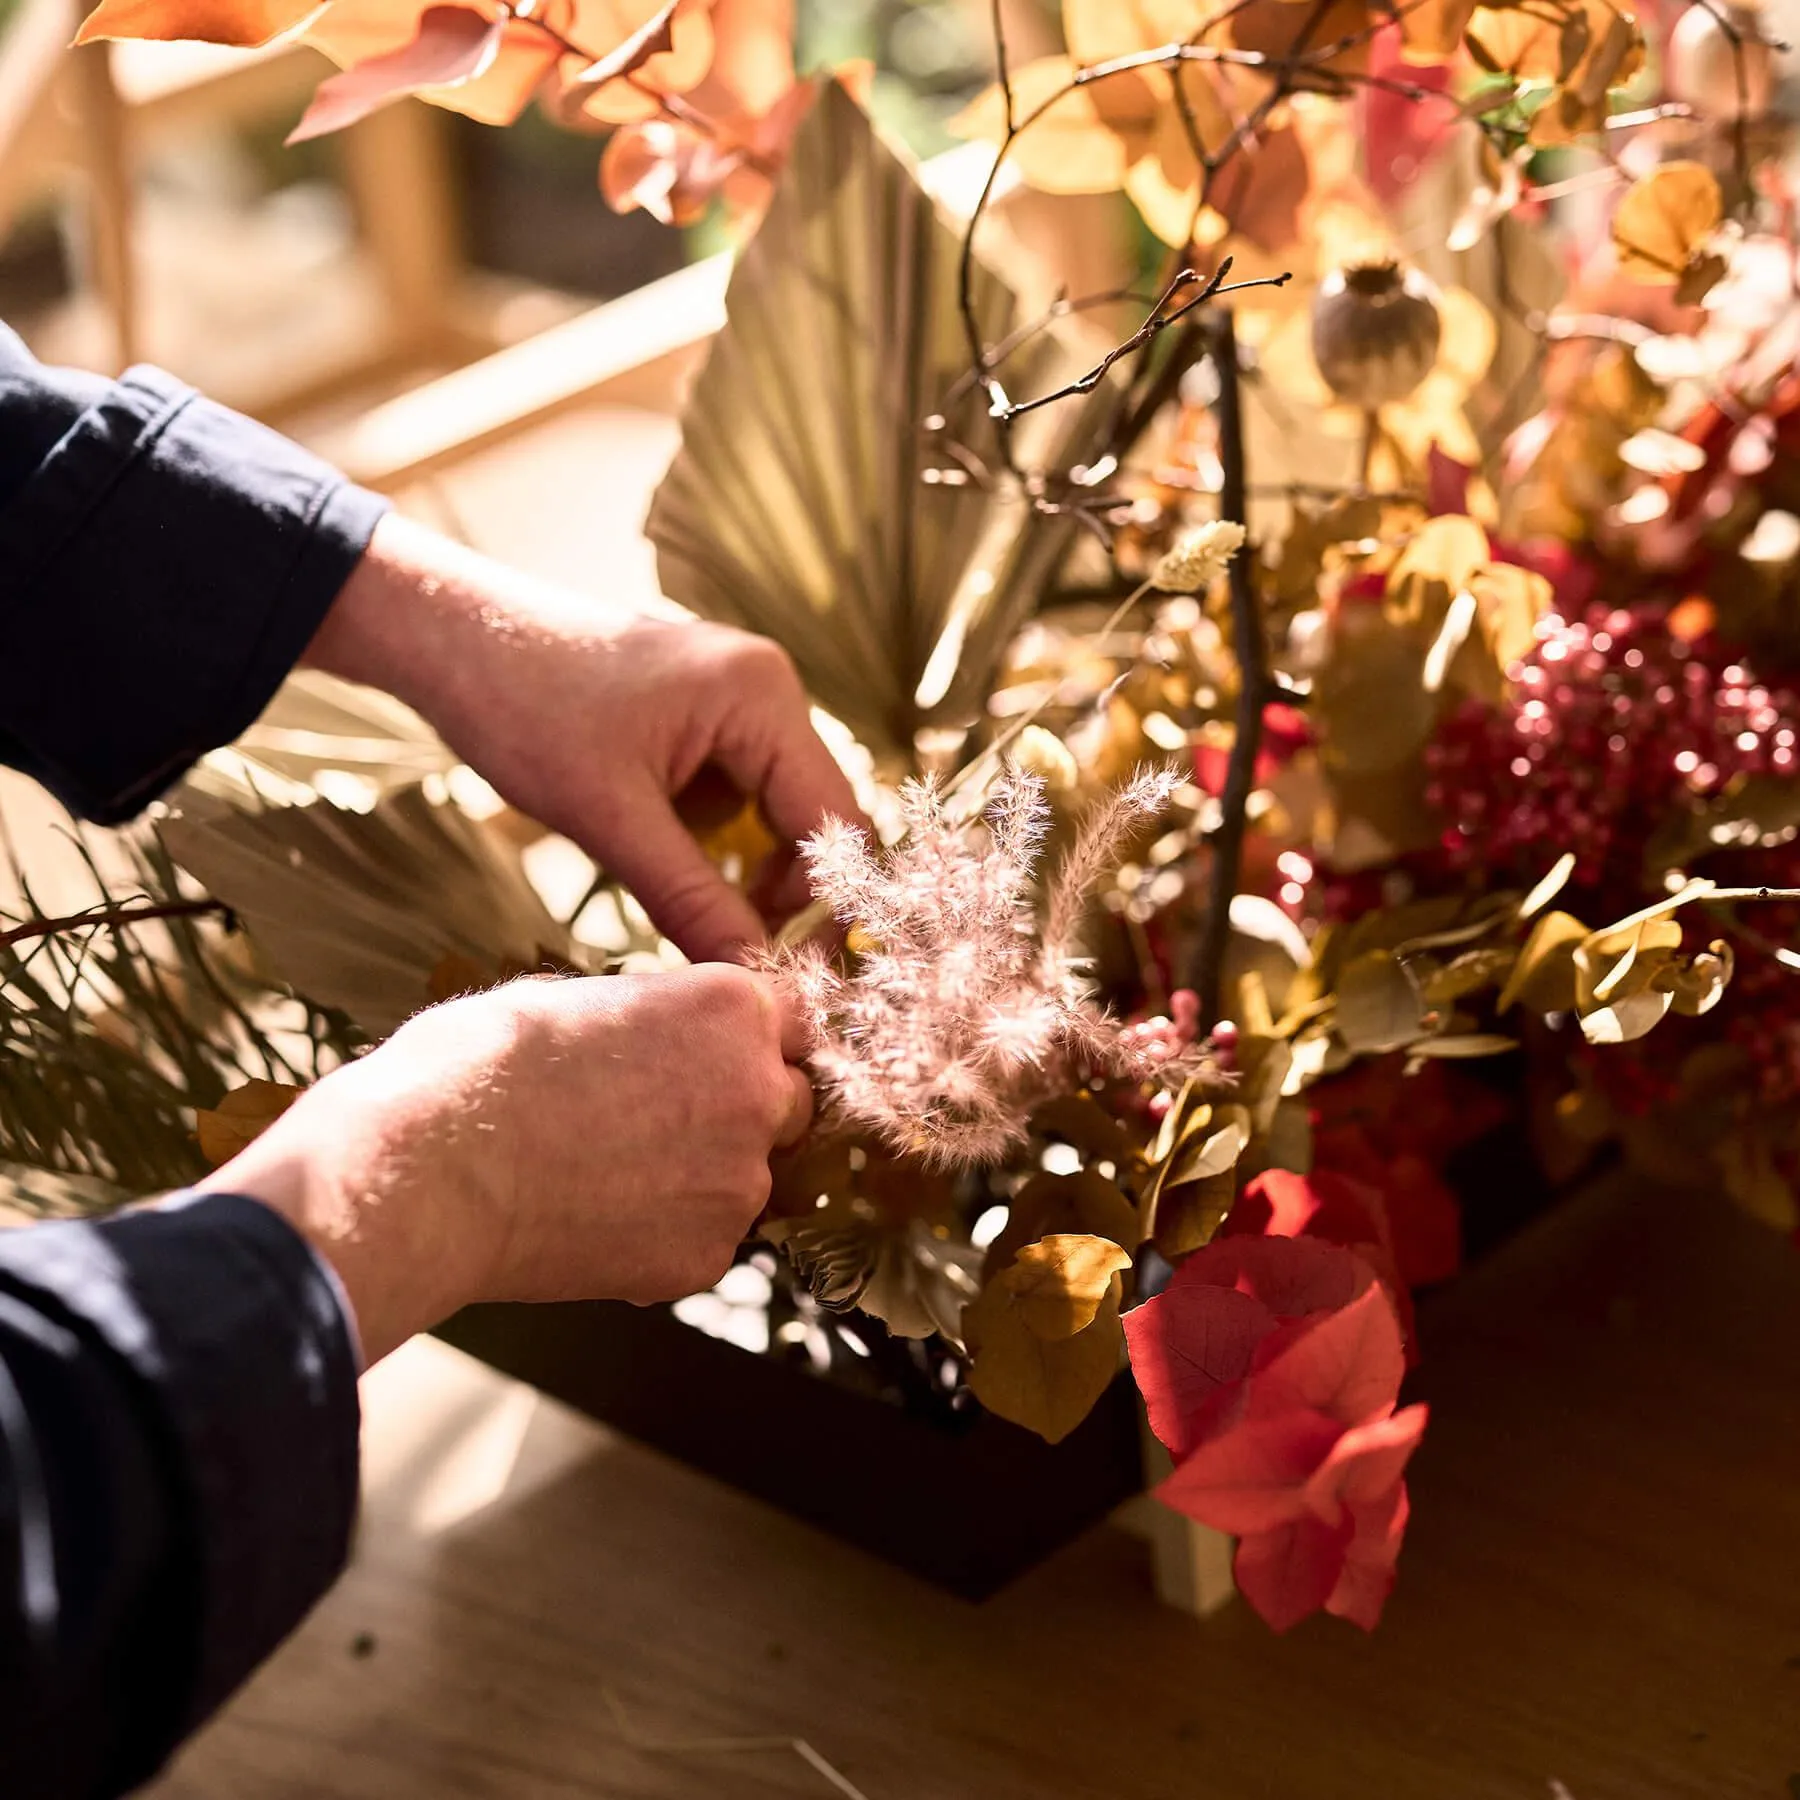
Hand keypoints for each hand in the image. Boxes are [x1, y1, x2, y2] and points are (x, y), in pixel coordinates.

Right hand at [195, 967, 810, 1363]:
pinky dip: (667, 1234)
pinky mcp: (705, 1257)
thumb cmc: (479, 1068)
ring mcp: (738, 1184)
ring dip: (703, 1175)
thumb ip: (649, 1017)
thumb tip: (656, 1035)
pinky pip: (707, 1240)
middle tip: (659, 1116)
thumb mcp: (572, 996)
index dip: (749, 1041)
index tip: (714, 1057)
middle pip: (786, 1103)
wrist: (427, 1174)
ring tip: (609, 1172)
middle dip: (740, 1109)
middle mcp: (758, 1094)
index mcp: (732, 1009)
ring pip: (747, 1178)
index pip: (791, 1022)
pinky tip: (596, 1219)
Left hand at [304, 512, 862, 962]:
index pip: (834, 820)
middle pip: (814, 817)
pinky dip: (720, 844)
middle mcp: (768, 687)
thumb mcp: (609, 818)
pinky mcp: (705, 714)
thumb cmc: (522, 708)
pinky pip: (740, 793)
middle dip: (787, 893)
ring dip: (751, 873)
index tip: (796, 974)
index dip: (826, 904)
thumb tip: (753, 976)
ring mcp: (739, 697)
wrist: (451, 637)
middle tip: (745, 961)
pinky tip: (678, 874)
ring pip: (777, 811)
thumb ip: (691, 898)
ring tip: (704, 923)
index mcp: (762, 696)